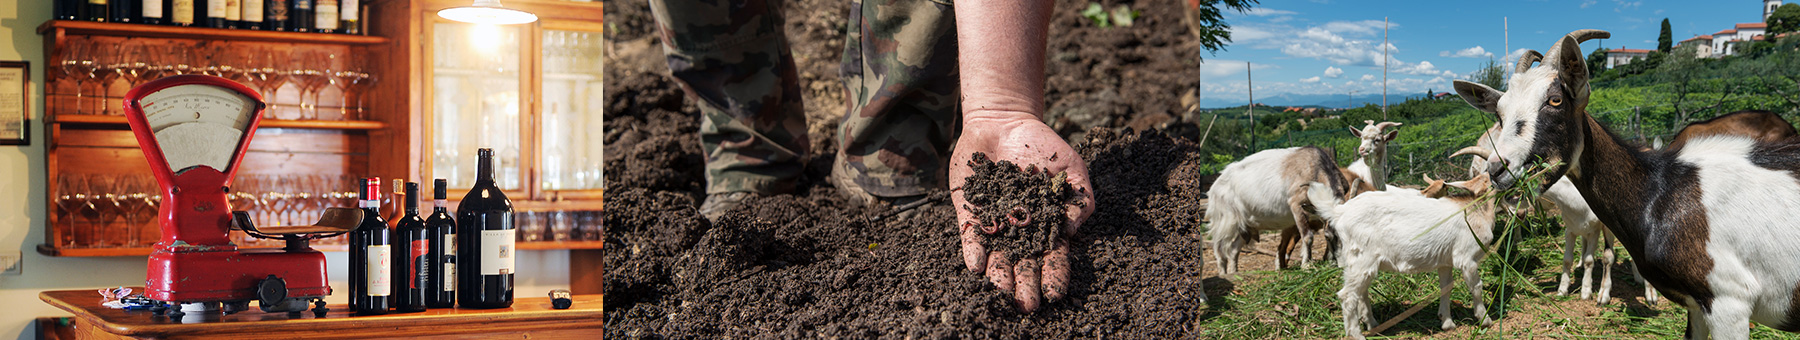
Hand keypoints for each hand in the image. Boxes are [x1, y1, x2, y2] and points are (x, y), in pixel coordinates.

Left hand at [949, 110, 1094, 311]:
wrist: (1005, 122)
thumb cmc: (1044, 147)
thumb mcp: (1073, 170)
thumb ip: (1079, 200)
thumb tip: (1069, 230)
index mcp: (1045, 226)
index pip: (1052, 257)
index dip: (1054, 276)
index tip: (1055, 293)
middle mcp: (1019, 231)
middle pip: (1023, 264)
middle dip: (1025, 285)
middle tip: (1026, 305)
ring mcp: (994, 223)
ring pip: (997, 256)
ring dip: (999, 276)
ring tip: (1002, 293)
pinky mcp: (969, 213)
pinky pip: (971, 237)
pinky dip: (974, 251)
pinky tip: (976, 267)